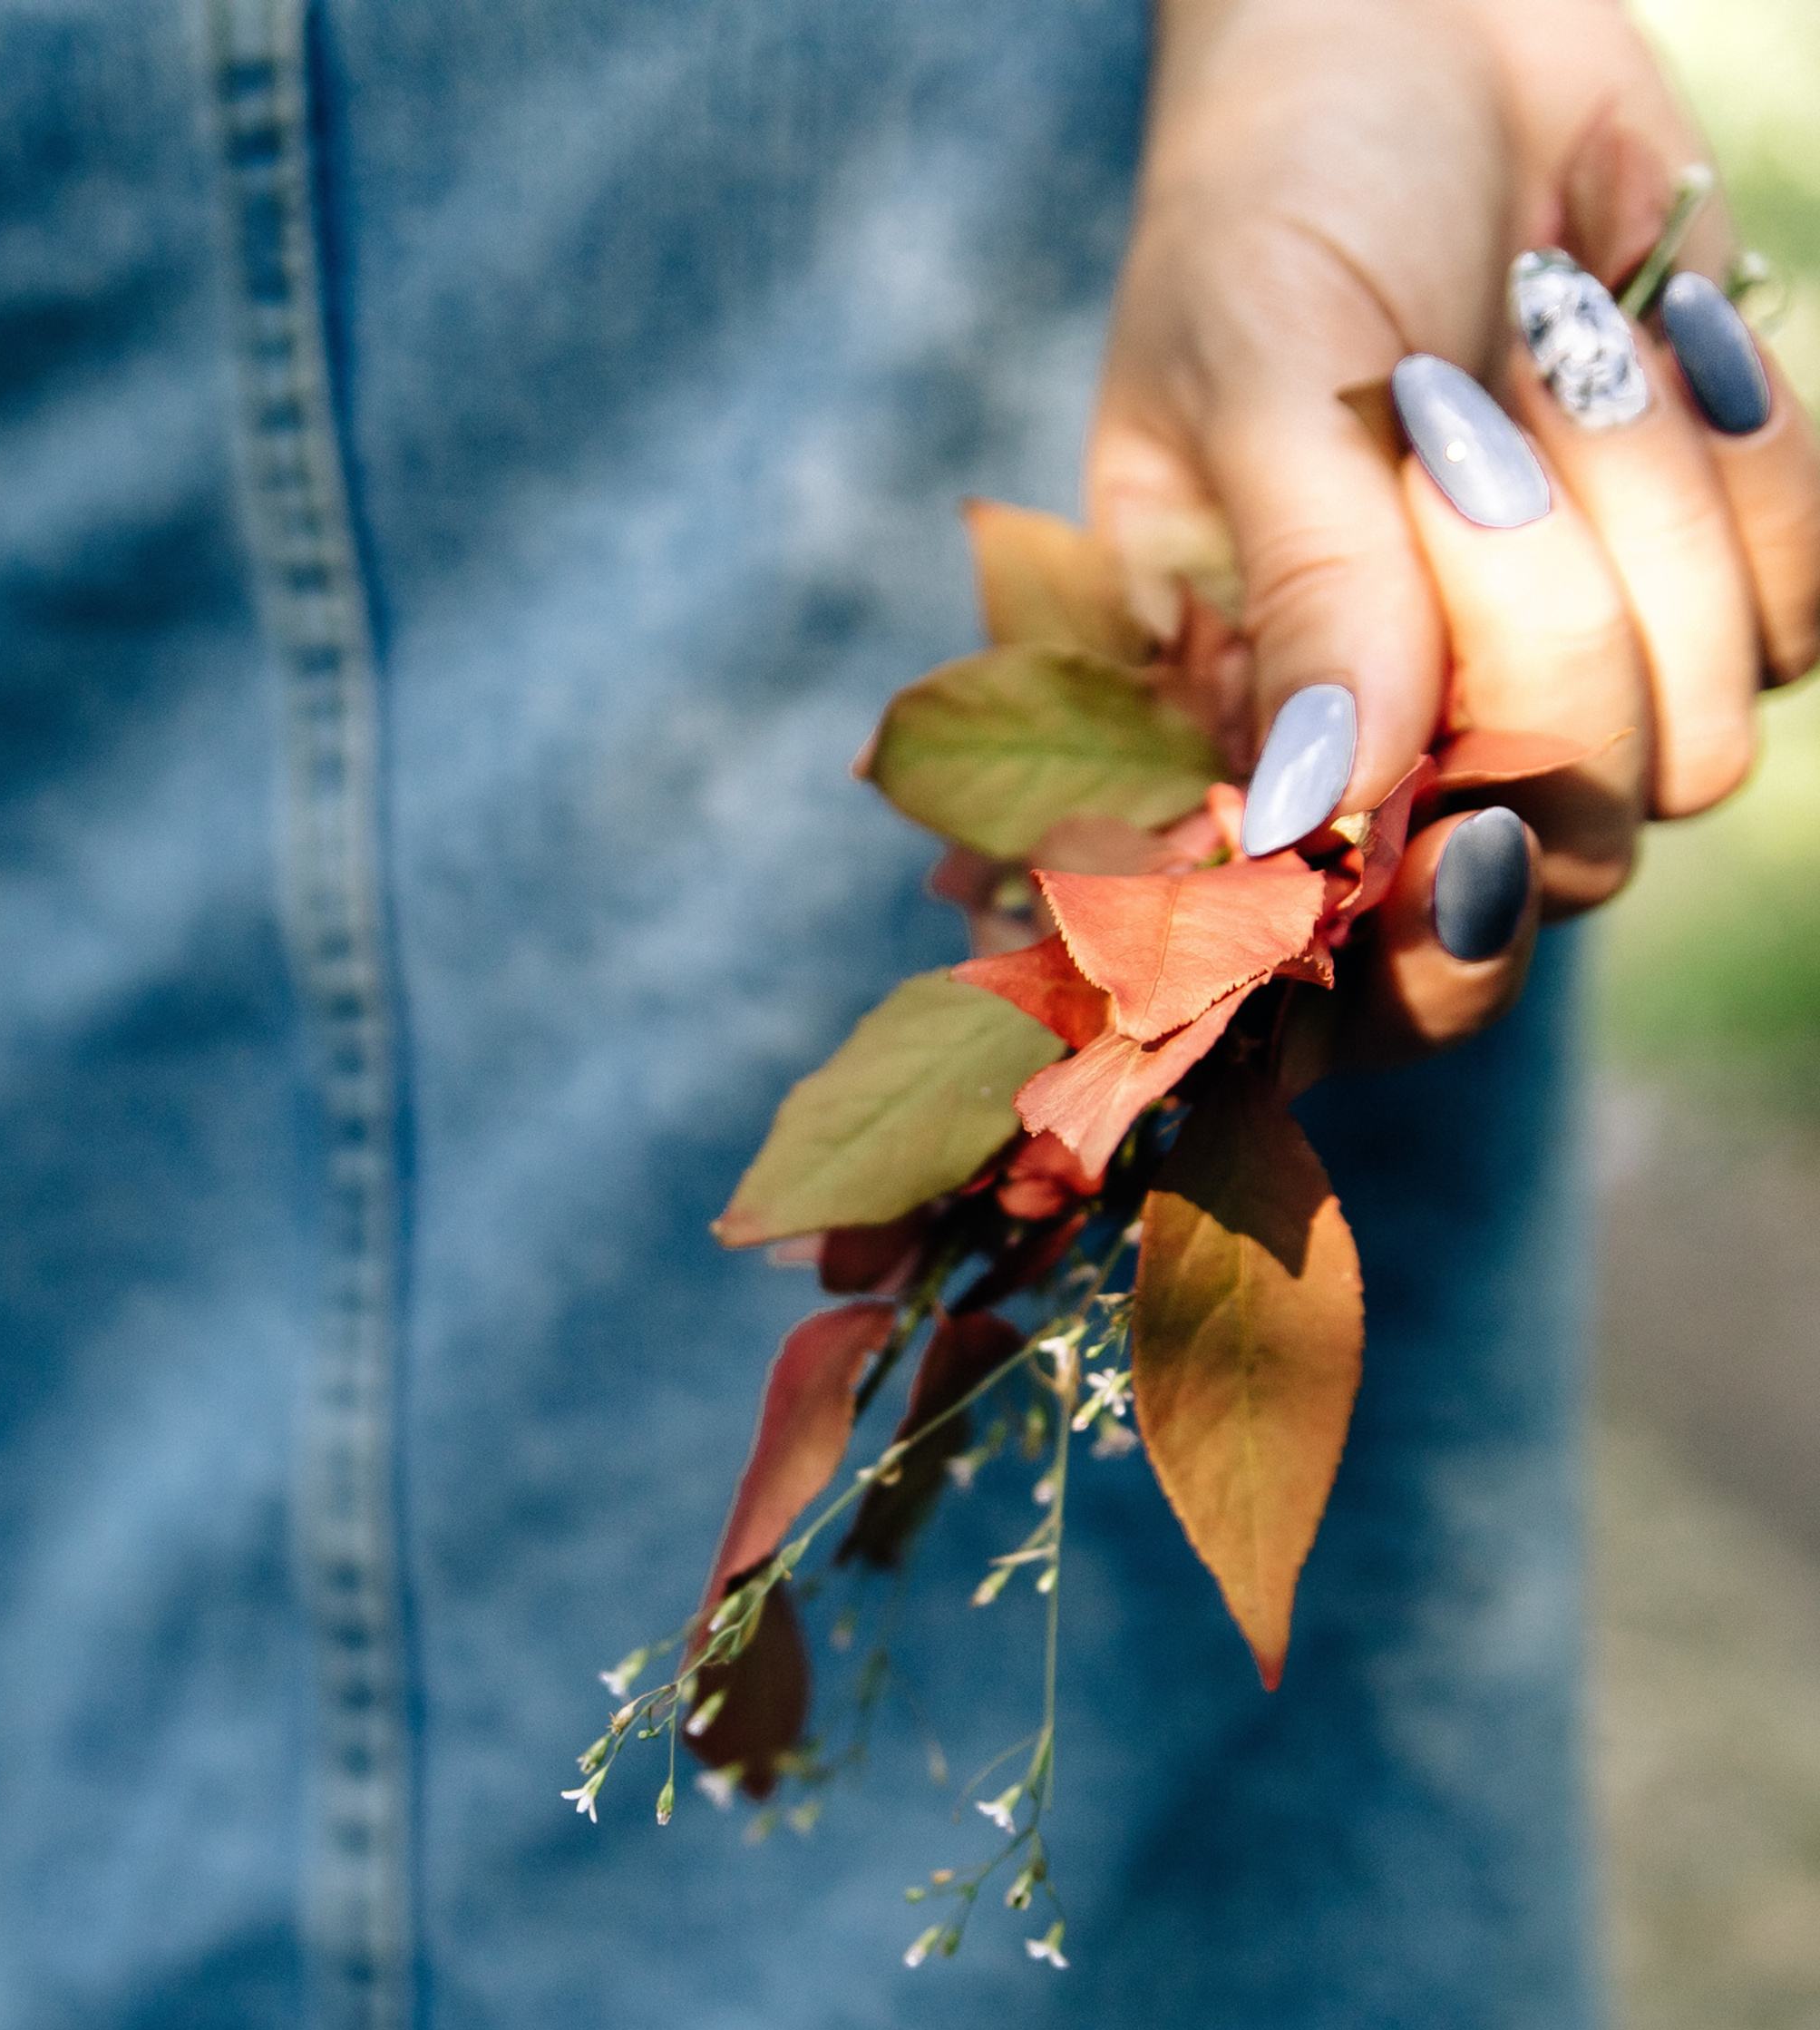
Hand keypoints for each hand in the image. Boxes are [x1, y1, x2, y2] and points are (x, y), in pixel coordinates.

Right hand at [1090, 0, 1819, 1067]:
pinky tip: (1651, 340)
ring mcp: (1563, 683)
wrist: (1437, 24)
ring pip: (1688, 753)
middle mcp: (1396, 750)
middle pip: (1540, 874)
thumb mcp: (1252, 380)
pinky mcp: (1709, 594)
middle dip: (1539, 659)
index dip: (1396, 963)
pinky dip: (1748, 467)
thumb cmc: (1284, 198)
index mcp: (1230, 735)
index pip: (1316, 971)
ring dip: (1640, 523)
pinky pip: (1802, 618)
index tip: (1452, 853)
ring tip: (1539, 351)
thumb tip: (1316, 810)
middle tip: (1466, 450)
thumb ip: (1297, 602)